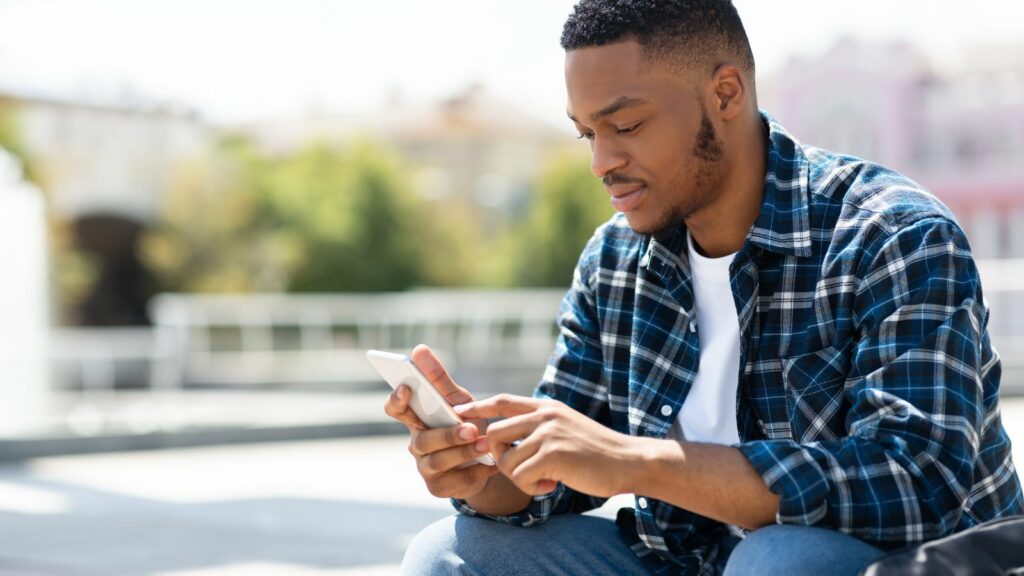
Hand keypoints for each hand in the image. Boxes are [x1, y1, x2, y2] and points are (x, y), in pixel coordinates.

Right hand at [383, 345, 497, 499]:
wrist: (487, 459)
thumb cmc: (467, 423)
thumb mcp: (458, 400)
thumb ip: (439, 378)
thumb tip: (418, 349)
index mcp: (417, 419)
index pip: (395, 408)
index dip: (397, 400)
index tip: (407, 388)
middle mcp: (416, 443)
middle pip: (422, 440)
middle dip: (447, 435)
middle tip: (471, 429)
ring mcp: (425, 467)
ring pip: (437, 461)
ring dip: (464, 452)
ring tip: (486, 445)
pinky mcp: (438, 487)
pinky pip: (454, 481)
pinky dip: (474, 471)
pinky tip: (489, 463)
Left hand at [455, 394, 642, 496]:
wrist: (629, 461)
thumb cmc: (597, 452)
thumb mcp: (566, 427)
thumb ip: (540, 427)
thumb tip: (505, 438)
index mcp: (547, 406)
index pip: (503, 401)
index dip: (478, 407)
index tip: (459, 411)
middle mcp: (545, 415)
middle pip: (494, 433)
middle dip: (498, 458)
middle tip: (521, 470)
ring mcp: (548, 433)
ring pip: (505, 459)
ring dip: (518, 477)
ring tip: (544, 479)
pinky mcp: (553, 454)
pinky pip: (519, 475)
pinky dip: (531, 487)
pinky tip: (551, 485)